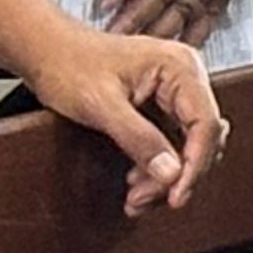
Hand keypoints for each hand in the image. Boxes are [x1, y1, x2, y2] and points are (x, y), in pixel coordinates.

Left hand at [27, 20, 221, 213]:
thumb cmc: (70, 66)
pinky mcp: (163, 106)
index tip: (176, 195)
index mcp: (180, 67)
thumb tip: (170, 173)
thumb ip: (138, 138)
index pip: (205, 123)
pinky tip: (137, 180)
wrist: (48, 52)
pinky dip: (157, 166)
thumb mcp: (101, 105)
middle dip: (177, 174)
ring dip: (166, 175)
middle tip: (145, 199)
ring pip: (188, 144)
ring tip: (136, 196)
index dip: (195, 164)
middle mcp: (186, 78)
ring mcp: (176, 92)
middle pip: (201, 137)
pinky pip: (172, 142)